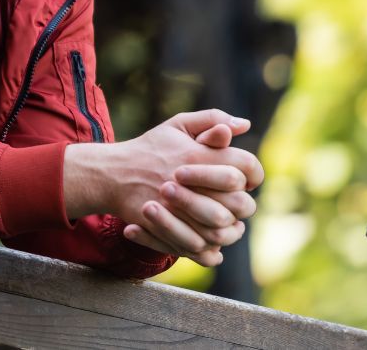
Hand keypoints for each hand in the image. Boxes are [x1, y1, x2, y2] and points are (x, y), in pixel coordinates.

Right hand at [65, 109, 260, 266]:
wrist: (112, 174)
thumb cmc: (150, 148)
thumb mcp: (178, 124)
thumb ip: (212, 119)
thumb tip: (245, 124)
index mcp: (197, 153)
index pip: (246, 166)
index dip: (253, 174)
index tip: (246, 179)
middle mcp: (189, 182)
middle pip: (241, 203)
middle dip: (243, 204)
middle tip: (236, 203)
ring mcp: (177, 209)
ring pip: (223, 229)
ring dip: (229, 228)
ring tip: (225, 221)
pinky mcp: (166, 230)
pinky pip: (200, 247)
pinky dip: (210, 247)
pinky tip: (209, 236)